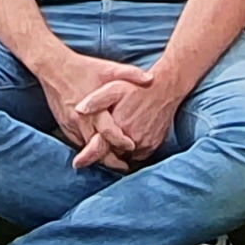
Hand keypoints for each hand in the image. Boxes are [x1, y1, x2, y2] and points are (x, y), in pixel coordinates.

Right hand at [32, 50, 154, 162]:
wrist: (54, 67)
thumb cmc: (83, 68)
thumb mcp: (109, 68)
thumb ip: (131, 73)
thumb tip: (151, 79)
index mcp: (94, 108)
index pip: (109, 132)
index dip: (121, 142)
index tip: (132, 147)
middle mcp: (81, 120)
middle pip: (97, 147)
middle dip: (111, 159)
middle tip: (124, 166)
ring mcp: (70, 124)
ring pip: (86, 147)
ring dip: (98, 156)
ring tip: (113, 162)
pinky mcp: (63, 124)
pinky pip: (76, 142)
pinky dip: (87, 148)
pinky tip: (96, 151)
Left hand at [75, 67, 195, 171]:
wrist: (165, 89)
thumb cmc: (136, 88)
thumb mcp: (113, 88)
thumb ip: (95, 101)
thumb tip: (78, 110)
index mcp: (119, 127)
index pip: (100, 148)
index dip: (90, 150)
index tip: (83, 155)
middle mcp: (133, 140)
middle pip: (112, 154)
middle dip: (105, 150)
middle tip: (100, 143)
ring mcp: (145, 145)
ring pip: (125, 156)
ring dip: (119, 152)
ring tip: (114, 140)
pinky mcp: (154, 146)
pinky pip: (138, 155)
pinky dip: (132, 151)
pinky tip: (128, 139)